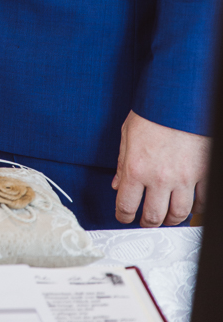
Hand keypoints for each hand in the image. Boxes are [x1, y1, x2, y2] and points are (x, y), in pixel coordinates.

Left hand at [112, 110, 210, 225]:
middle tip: (146, 222)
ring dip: (171, 219)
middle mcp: (159, 178)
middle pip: (153, 216)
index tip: (124, 218)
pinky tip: (190, 204)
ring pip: (179, 214)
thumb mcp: (128, 133)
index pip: (126, 205)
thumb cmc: (153, 112)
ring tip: (167, 216)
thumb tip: (117, 184)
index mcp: (135, 168)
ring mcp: (184, 178)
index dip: (122, 217)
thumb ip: (122, 162)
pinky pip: (202, 201)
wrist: (180, 98)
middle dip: (147, 223)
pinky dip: (196, 207)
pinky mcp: (204, 172)